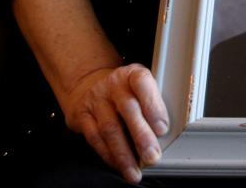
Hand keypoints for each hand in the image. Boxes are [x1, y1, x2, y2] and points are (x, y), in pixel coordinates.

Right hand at [61, 63, 168, 183]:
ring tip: (135, 171)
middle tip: (152, 156)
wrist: (88, 85)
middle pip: (128, 109)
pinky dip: (108, 155)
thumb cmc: (123, 90)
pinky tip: (118, 165)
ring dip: (124, 154)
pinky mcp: (82, 116)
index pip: (143, 83)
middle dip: (141, 136)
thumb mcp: (140, 87)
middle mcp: (113, 85)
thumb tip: (163, 134)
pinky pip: (95, 138)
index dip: (153, 106)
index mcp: (132, 74)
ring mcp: (96, 100)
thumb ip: (152, 104)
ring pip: (110, 128)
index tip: (162, 128)